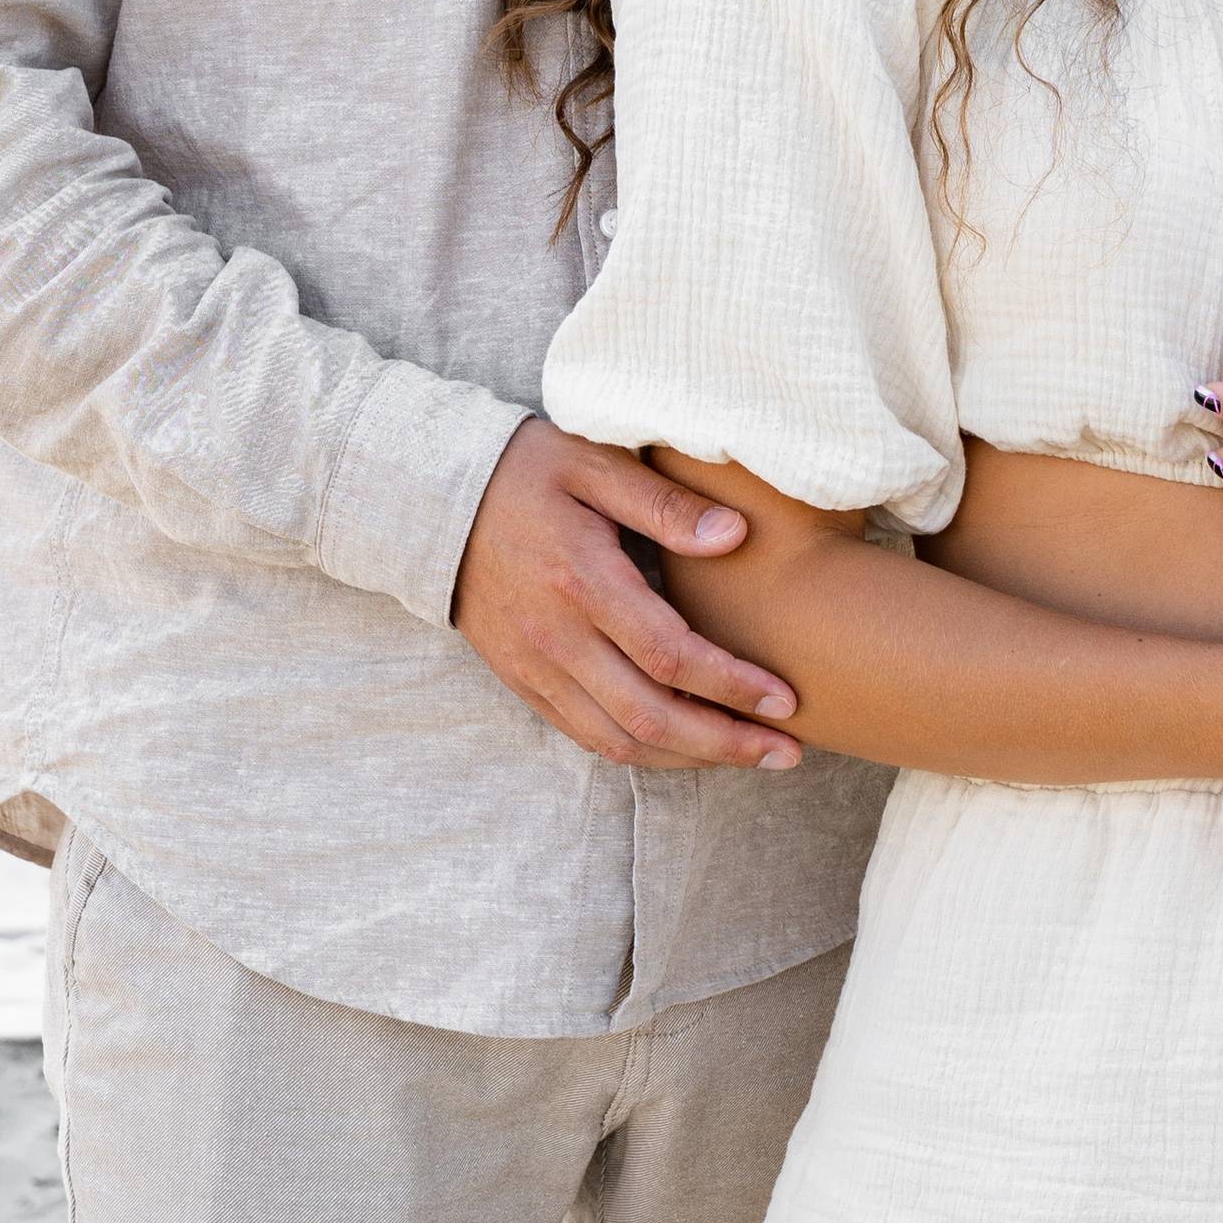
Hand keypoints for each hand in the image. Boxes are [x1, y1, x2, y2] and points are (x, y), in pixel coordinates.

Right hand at [453, 416, 802, 770]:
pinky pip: (586, 736)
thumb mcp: (595, 463)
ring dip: (689, 758)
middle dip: (725, 744)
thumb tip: (735, 536)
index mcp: (583, 583)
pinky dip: (641, 752)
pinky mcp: (523, 681)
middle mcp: (557, 639)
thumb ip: (665, 504)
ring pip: (619, 741)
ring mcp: (536, 668)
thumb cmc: (527, 472)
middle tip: (787, 753)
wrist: (434, 501)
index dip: (732, 687)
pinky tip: (684, 747)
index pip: (670, 656)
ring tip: (748, 756)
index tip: (786, 699)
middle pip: (650, 718)